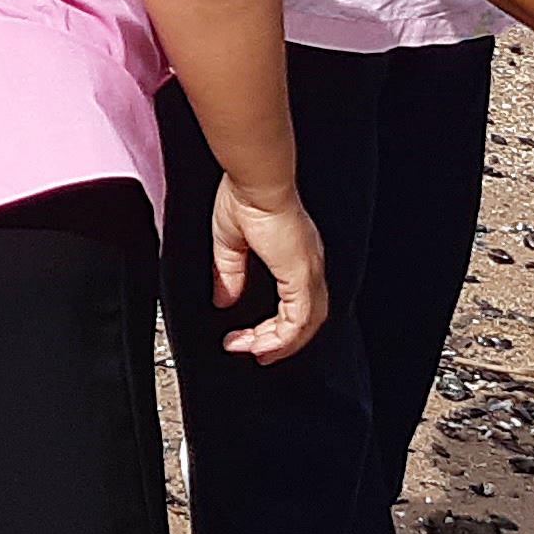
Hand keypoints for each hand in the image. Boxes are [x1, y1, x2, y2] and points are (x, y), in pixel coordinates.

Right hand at [209, 178, 328, 362]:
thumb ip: (230, 273)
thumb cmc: (245, 195)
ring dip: (280, 344)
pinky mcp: (301, 275)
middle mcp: (308, 264)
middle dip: (280, 340)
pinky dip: (281, 338)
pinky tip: (259, 345)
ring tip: (255, 353)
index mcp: (296, 254)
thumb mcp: (230, 242)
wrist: (256, 180)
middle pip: (306, 318)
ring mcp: (308, 271)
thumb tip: (224, 300)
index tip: (248, 335)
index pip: (296, 301)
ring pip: (306, 324)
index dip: (276, 323)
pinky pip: (298, 320)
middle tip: (255, 351)